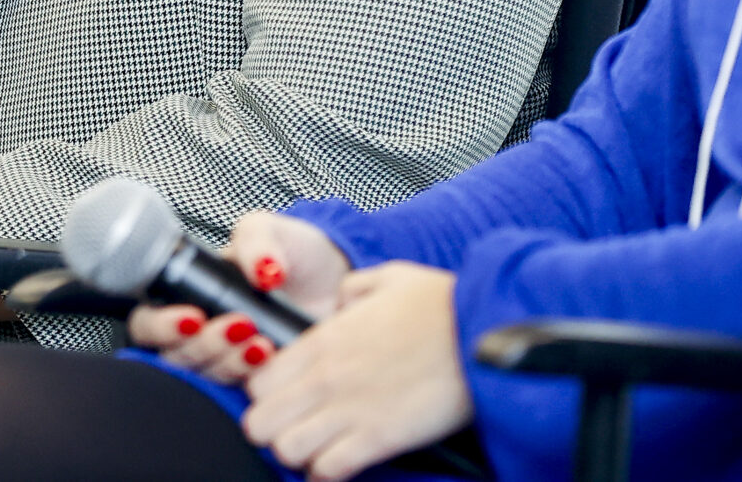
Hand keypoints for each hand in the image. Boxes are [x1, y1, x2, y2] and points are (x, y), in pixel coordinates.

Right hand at [129, 211, 352, 385]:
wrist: (335, 277)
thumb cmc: (294, 251)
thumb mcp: (269, 230)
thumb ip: (256, 241)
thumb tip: (260, 271)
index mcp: (189, 294)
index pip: (148, 322)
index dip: (160, 327)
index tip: (192, 317)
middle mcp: (200, 330)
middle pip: (175, 355)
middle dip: (204, 344)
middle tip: (239, 325)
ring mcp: (226, 358)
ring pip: (206, 375)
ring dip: (229, 360)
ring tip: (261, 340)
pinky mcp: (257, 380)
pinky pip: (240, 391)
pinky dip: (253, 375)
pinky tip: (272, 354)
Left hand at [241, 263, 470, 481]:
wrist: (483, 331)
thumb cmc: (442, 306)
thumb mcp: (387, 279)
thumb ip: (351, 290)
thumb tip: (340, 301)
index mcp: (323, 339)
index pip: (258, 380)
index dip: (266, 395)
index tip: (285, 399)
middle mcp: (326, 376)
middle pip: (259, 422)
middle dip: (272, 431)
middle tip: (295, 429)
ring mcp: (349, 409)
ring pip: (286, 450)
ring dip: (299, 454)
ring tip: (319, 449)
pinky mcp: (378, 438)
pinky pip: (328, 470)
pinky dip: (327, 473)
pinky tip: (342, 463)